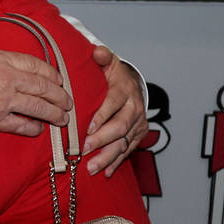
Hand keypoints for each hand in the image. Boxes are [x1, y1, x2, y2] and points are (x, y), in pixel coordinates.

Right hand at [0, 18, 72, 136]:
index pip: (33, 65)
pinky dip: (32, 128)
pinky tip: (38, 130)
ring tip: (62, 119)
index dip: (50, 72)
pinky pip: (21, 125)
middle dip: (59, 95)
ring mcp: (3, 102)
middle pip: (42, 87)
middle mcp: (6, 81)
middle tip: (67, 101)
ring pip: (38, 107)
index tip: (58, 78)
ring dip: (53, 113)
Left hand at [83, 47, 146, 175]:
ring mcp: (138, 123)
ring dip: (108, 156)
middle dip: (103, 139)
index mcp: (125, 90)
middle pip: (120, 126)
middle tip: (85, 149)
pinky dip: (117, 162)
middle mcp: (134, 108)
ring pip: (124, 142)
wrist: (133, 85)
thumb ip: (102, 57)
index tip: (88, 127)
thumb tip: (97, 52)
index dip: (102, 115)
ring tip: (92, 167)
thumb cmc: (114, 76)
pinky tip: (106, 172)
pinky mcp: (138, 134)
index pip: (114, 103)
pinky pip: (128, 150)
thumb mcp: (109, 63)